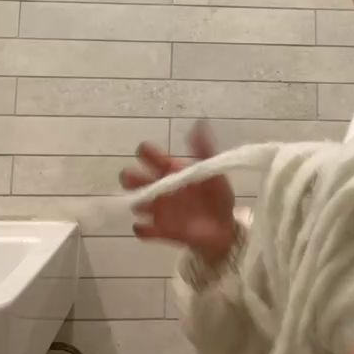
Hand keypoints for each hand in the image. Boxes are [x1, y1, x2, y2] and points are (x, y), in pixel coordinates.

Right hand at [119, 120, 235, 266]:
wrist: (223, 229)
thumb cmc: (216, 196)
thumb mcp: (213, 172)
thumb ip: (204, 150)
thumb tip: (200, 123)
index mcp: (170, 170)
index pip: (148, 155)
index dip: (145, 152)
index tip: (151, 156)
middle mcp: (159, 188)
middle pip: (131, 178)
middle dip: (130, 178)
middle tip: (137, 181)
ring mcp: (156, 210)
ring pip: (134, 203)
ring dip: (138, 203)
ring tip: (149, 205)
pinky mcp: (159, 230)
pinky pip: (141, 229)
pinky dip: (142, 228)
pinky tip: (150, 227)